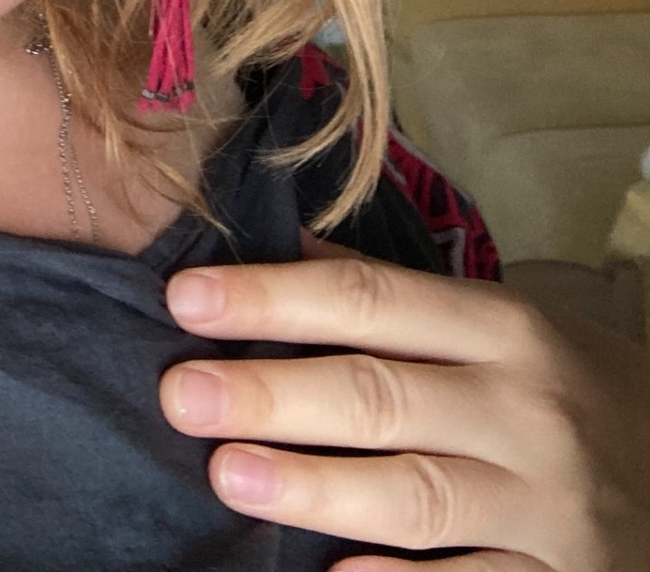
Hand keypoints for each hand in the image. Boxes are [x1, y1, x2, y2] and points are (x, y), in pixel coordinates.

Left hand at [159, 233, 648, 569]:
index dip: (273, 298)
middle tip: (182, 395)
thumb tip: (269, 240)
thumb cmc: (562, 383)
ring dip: (317, 488)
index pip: (369, 300)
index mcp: (503, 327)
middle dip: (274, 394)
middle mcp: (526, 410)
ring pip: (417, 495)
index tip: (185, 300)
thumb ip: (385, 291)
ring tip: (228, 476)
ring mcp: (549, 505)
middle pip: (382, 395)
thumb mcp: (496, 321)